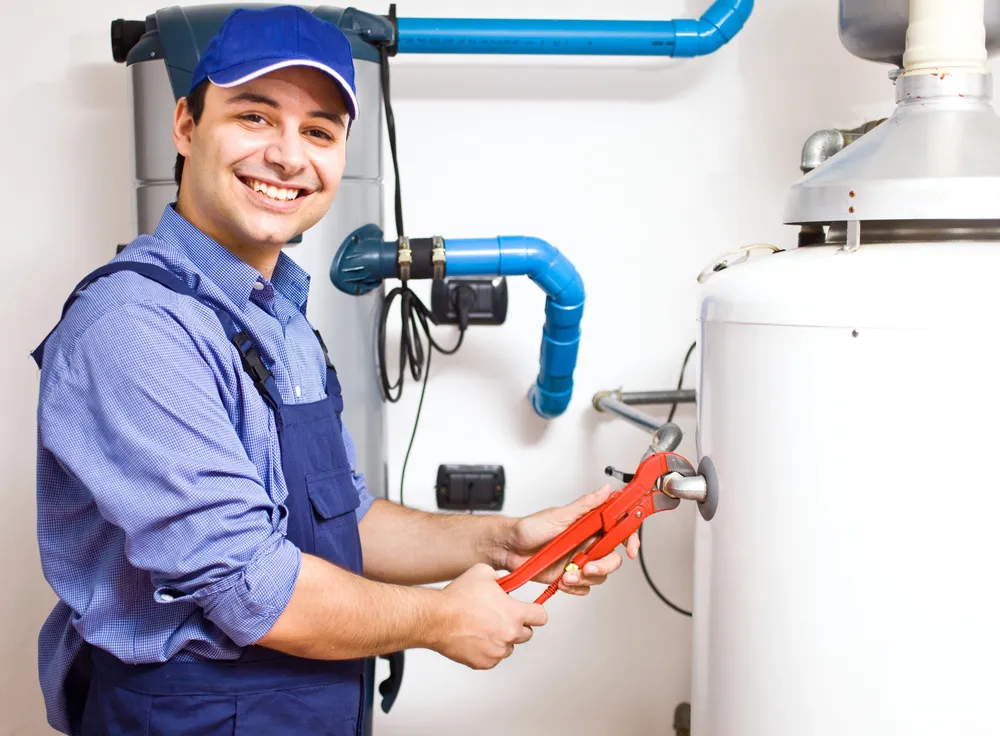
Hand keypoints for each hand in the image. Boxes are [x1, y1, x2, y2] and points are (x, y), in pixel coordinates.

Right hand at [433, 563, 547, 669]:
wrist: (436, 618)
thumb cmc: (457, 598)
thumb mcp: (483, 573)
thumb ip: (501, 578)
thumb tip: (504, 582)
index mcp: (514, 613)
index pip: (541, 617)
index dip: (535, 611)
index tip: (529, 611)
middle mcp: (509, 635)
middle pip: (527, 634)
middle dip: (517, 625)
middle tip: (501, 617)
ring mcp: (497, 652)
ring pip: (509, 647)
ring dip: (502, 639)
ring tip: (484, 627)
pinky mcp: (484, 663)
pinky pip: (493, 658)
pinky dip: (487, 650)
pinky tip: (475, 637)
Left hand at [502, 485, 639, 595]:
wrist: (509, 548)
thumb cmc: (530, 528)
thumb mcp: (559, 515)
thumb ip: (586, 505)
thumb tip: (606, 490)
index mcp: (589, 525)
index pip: (618, 530)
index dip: (629, 539)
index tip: (630, 549)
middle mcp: (587, 543)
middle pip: (612, 558)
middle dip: (603, 566)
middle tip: (588, 567)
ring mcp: (578, 560)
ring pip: (599, 575)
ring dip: (585, 578)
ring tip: (567, 575)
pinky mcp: (569, 576)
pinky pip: (584, 587)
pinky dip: (575, 587)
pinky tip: (562, 581)